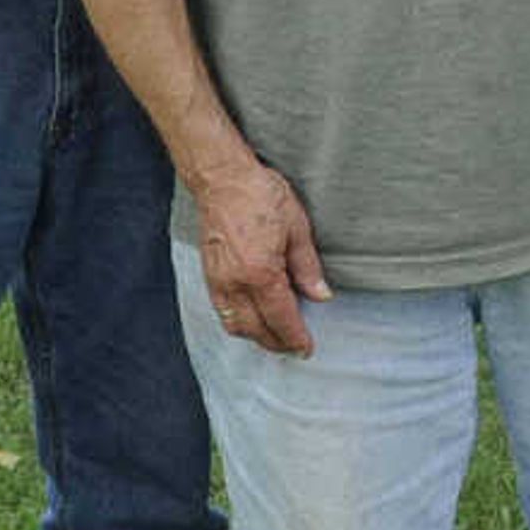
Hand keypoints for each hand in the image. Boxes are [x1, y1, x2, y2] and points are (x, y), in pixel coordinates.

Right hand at [191, 152, 329, 357]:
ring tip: (277, 338)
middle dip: (276, 343)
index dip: (295, 337)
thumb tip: (321, 296)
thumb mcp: (297, 228)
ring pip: (235, 325)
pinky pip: (221, 311)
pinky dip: (238, 323)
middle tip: (295, 348)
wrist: (222, 179)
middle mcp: (235, 282)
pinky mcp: (208, 274)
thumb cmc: (261, 196)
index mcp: (260, 272)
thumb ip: (308, 268)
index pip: (281, 317)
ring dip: (256, 337)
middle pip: (256, 329)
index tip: (306, 349)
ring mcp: (217, 280)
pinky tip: (253, 320)